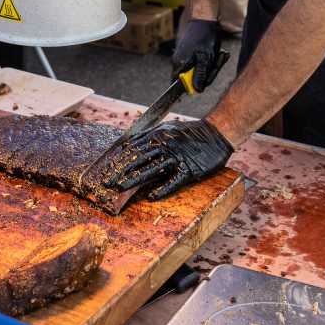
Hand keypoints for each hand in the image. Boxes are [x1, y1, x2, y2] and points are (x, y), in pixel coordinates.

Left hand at [104, 120, 232, 199]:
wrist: (217, 133)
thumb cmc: (191, 132)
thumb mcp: (167, 128)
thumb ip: (148, 136)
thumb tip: (128, 145)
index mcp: (159, 135)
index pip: (133, 149)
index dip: (118, 161)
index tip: (106, 170)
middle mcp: (166, 145)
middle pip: (139, 160)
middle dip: (120, 171)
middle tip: (107, 182)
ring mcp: (177, 158)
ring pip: (152, 170)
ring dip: (135, 179)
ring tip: (121, 188)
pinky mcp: (189, 170)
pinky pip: (174, 181)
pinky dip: (163, 189)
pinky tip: (152, 196)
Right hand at [173, 19, 224, 91]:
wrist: (205, 20)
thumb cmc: (205, 37)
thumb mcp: (206, 58)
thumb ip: (200, 75)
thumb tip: (197, 90)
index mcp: (179, 65)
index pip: (179, 85)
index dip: (192, 87)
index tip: (203, 81)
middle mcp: (179, 63)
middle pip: (193, 80)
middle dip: (208, 74)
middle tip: (216, 61)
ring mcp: (185, 58)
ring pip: (200, 72)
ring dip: (212, 66)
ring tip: (218, 54)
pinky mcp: (191, 55)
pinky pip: (202, 64)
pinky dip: (211, 61)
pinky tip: (217, 53)